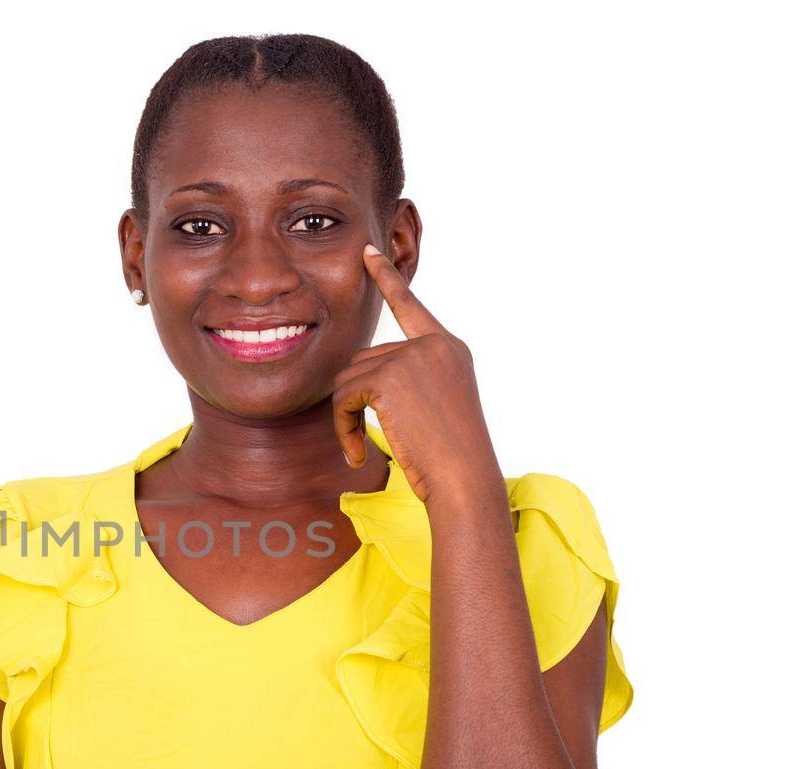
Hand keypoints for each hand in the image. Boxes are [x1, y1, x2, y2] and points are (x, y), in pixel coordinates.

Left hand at [333, 244, 502, 505]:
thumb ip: (403, 380)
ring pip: (349, 378)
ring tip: (360, 450)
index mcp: (448, 348)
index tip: (367, 253)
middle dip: (354, 402)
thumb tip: (352, 375)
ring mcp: (414, 356)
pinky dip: (341, 427)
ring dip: (345, 417)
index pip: (410, 306)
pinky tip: (357, 453)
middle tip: (359, 443)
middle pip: (364, 359)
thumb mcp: (434, 409)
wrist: (464, 479)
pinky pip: (343, 396)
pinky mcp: (391, 375)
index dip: (386, 278)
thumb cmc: (450, 459)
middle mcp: (433, 344)